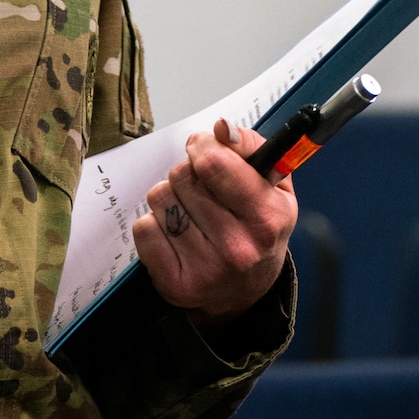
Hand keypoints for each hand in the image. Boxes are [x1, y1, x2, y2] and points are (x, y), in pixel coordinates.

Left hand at [134, 119, 297, 328]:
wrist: (247, 289)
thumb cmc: (259, 225)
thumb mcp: (274, 184)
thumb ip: (251, 147)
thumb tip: (221, 128)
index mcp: (267, 218)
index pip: (215, 164)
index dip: (203, 146)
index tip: (203, 148)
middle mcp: (238, 248)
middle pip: (182, 176)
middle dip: (188, 171)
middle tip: (202, 187)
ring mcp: (205, 269)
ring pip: (160, 198)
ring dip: (171, 196)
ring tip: (191, 211)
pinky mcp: (175, 284)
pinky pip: (143, 228)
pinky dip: (154, 223)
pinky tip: (176, 233)